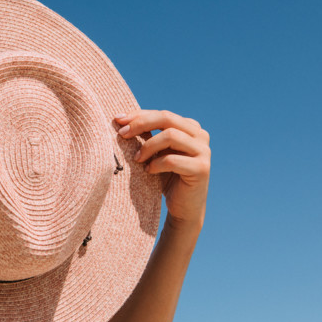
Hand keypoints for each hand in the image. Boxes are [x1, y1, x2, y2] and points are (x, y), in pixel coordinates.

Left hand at [114, 110, 209, 229]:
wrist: (183, 207)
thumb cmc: (165, 177)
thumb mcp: (155, 152)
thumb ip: (147, 135)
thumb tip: (121, 119)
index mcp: (190, 127)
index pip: (162, 114)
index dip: (139, 115)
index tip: (118, 120)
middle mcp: (200, 135)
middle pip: (167, 119)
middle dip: (141, 124)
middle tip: (122, 134)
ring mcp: (203, 151)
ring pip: (170, 136)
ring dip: (148, 146)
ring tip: (137, 159)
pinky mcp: (202, 169)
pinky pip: (172, 160)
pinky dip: (155, 164)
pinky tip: (148, 171)